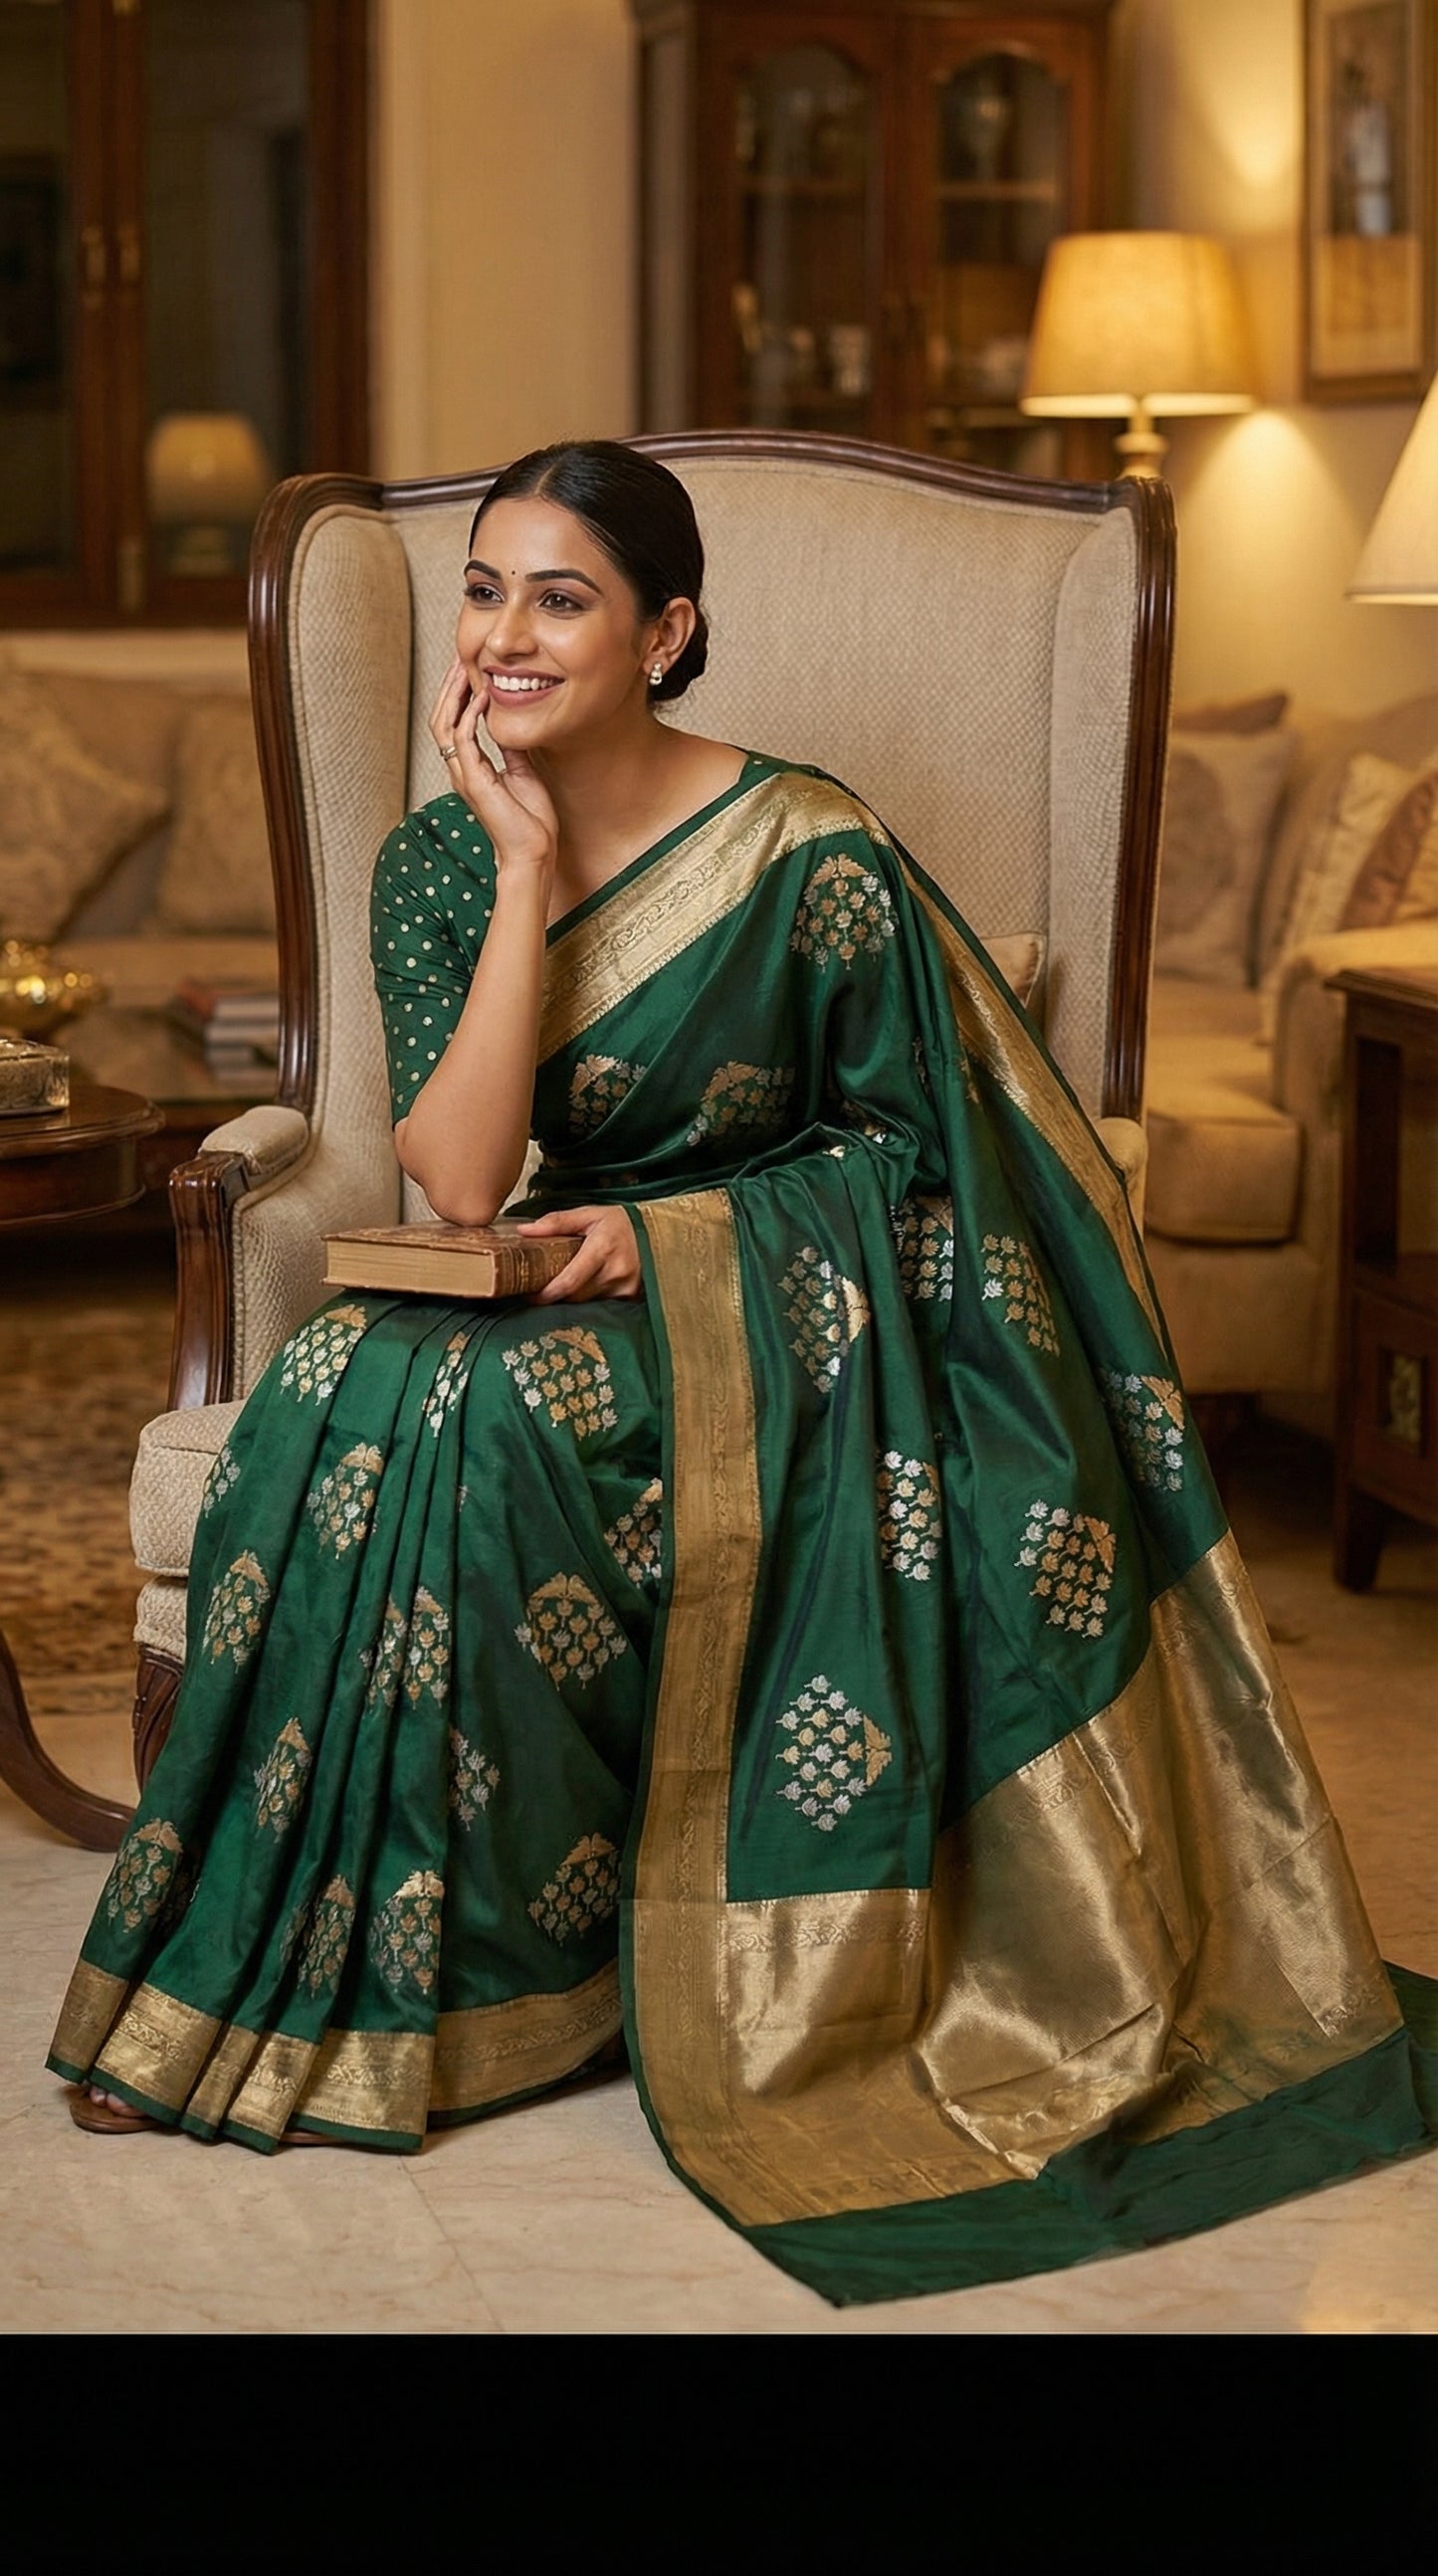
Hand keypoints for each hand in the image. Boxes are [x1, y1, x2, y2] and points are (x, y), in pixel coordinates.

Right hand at [428, 655, 557, 889]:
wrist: (532, 853)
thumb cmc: (530, 821)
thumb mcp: (524, 772)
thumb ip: (513, 748)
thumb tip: (512, 721)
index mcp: (471, 767)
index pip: (454, 721)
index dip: (458, 694)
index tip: (470, 668)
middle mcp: (461, 769)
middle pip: (441, 717)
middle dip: (450, 686)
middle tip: (460, 658)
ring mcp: (464, 775)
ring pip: (444, 724)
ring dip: (454, 694)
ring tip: (465, 668)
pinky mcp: (474, 781)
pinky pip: (463, 739)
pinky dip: (469, 714)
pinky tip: (482, 696)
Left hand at [520, 1206, 643, 1302]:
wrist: (657, 1232)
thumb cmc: (620, 1223)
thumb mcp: (590, 1214)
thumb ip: (557, 1222)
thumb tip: (524, 1230)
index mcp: (602, 1248)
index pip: (570, 1281)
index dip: (548, 1294)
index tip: (530, 1296)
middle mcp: (616, 1272)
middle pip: (575, 1296)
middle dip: (555, 1295)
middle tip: (539, 1288)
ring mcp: (626, 1287)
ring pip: (587, 1302)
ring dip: (572, 1297)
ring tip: (562, 1285)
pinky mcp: (631, 1297)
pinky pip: (601, 1304)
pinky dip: (589, 1298)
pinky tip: (585, 1288)